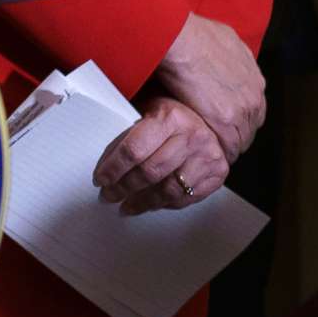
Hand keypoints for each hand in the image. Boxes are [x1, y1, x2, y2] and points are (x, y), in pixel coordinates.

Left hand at [95, 96, 229, 214]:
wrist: (209, 121)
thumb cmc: (173, 117)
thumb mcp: (150, 111)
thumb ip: (130, 132)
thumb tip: (105, 161)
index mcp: (170, 117)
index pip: (134, 149)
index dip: (113, 168)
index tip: (101, 178)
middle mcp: (191, 137)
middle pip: (150, 172)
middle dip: (124, 188)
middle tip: (109, 195)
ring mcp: (207, 157)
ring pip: (168, 190)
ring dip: (142, 202)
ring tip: (127, 205)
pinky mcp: (217, 174)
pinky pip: (185, 198)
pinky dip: (164, 204)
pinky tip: (151, 204)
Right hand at [148, 12, 264, 160]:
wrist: (180, 39)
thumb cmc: (191, 33)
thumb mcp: (221, 38)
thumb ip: (228, 55)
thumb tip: (218, 55)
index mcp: (253, 75)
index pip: (252, 107)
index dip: (238, 117)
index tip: (224, 123)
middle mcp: (255, 92)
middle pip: (250, 125)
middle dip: (236, 133)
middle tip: (218, 141)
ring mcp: (243, 108)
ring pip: (241, 138)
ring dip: (227, 145)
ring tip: (210, 153)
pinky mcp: (226, 121)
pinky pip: (228, 146)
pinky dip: (219, 152)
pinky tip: (206, 155)